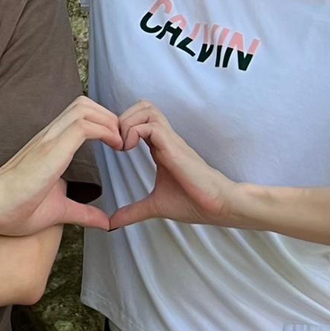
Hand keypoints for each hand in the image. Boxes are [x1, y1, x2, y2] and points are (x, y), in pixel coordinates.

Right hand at [0, 96, 121, 234]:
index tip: (117, 144)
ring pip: (85, 108)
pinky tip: (115, 147)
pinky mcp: (52, 147)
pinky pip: (84, 126)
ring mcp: (50, 138)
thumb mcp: (59, 210)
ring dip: (109, 120)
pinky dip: (105, 130)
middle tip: (122, 140)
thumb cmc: (16, 208)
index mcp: (50, 145)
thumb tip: (105, 222)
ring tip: (120, 142)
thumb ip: (82, 212)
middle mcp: (50, 135)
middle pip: (85, 104)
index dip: (103, 123)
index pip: (79, 116)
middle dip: (109, 116)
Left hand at [106, 101, 239, 229]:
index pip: (139, 119)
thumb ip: (132, 212)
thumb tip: (111, 224)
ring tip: (123, 145)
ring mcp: (170, 140)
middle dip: (122, 118)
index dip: (122, 127)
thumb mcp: (155, 206)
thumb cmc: (192, 202)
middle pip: (142, 106)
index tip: (114, 148)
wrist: (218, 206)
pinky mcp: (173, 147)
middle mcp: (165, 138)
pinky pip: (150, 126)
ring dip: (127, 122)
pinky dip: (133, 132)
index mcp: (160, 147)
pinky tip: (129, 149)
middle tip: (116, 142)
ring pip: (146, 108)